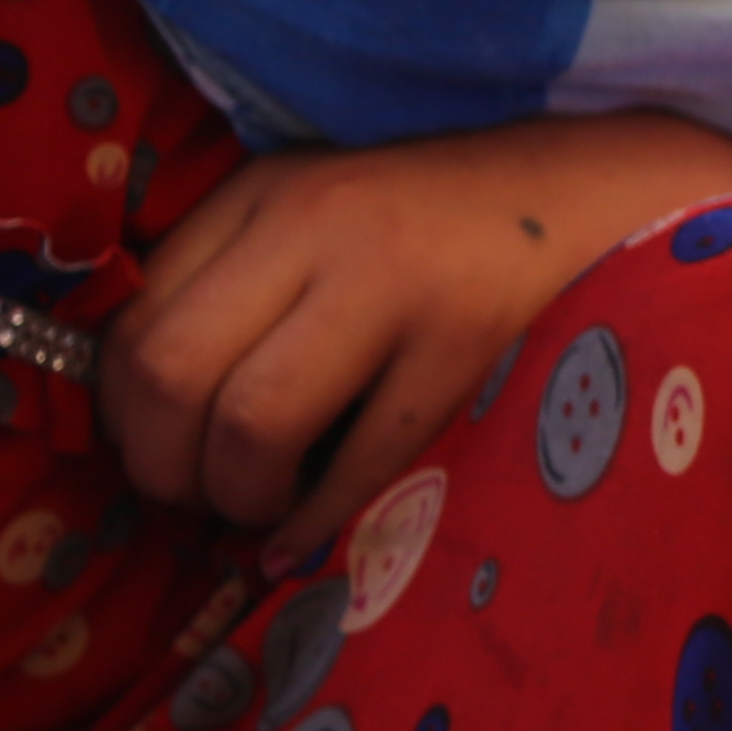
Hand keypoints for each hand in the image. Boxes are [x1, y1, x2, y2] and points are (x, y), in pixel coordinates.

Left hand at [105, 113, 731, 564]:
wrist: (608, 194)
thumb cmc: (451, 230)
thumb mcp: (324, 226)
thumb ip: (238, 292)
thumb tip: (148, 429)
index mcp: (265, 194)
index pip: (132, 322)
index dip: (123, 421)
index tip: (159, 461)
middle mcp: (313, 223)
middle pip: (167, 372)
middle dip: (164, 469)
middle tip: (200, 506)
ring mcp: (394, 278)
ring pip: (248, 419)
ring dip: (238, 498)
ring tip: (262, 516)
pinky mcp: (466, 337)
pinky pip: (358, 458)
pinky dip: (318, 520)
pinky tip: (315, 536)